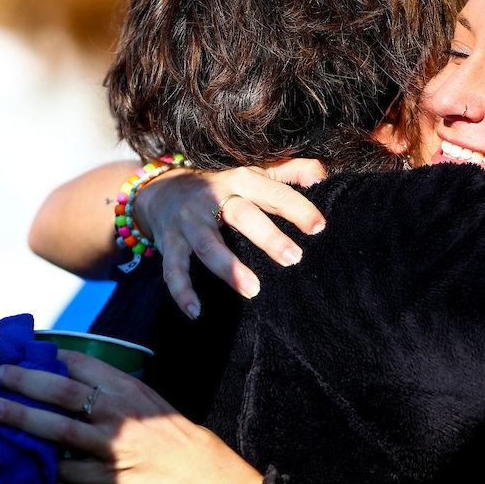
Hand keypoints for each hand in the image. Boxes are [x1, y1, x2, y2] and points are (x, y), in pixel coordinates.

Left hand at [0, 352, 262, 483]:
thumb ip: (117, 396)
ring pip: (59, 428)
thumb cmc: (180, 441)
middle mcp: (120, 412)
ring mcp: (115, 446)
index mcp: (130, 390)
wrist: (209, 479)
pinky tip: (21, 466)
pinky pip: (69, 471)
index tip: (22, 351)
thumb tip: (76, 390)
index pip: (83, 364)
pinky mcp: (112, 479)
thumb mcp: (152, 405)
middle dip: (25, 380)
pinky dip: (44, 468)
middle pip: (63, 391)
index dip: (49, 357)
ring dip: (23, 417)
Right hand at [135, 160, 327, 317]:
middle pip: (242, 216)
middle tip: (294, 258)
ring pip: (209, 245)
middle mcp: (213, 198)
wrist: (162, 189)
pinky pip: (174, 269)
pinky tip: (196, 311)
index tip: (319, 227)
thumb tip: (322, 175)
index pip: (273, 193)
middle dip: (267, 237)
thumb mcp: (255, 173)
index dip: (297, 208)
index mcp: (241, 181)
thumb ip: (290, 172)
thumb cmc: (222, 186)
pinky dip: (182, 291)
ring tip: (252, 290)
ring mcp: (189, 222)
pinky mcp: (170, 243)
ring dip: (229, 268)